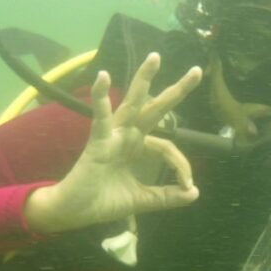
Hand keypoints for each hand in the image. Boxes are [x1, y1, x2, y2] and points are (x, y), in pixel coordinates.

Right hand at [25, 53, 202, 233]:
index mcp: (137, 148)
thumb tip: (194, 193)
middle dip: (176, 91)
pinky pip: (100, 117)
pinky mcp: (97, 141)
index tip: (188, 185)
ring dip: (144, 79)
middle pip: (155, 109)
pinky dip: (99, 97)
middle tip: (197, 71)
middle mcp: (127, 136)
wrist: (74, 213)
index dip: (181, 165)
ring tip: (155, 57)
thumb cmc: (102, 202)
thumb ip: (166, 197)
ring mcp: (112, 136)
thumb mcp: (143, 200)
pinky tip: (103, 76)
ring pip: (132, 103)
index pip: (167, 147)